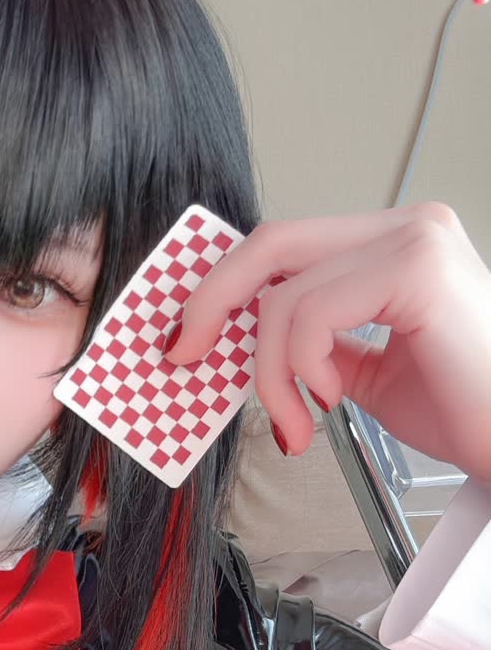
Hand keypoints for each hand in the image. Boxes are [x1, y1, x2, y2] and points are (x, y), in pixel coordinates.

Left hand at [166, 203, 490, 481]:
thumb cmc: (468, 415)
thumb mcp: (373, 374)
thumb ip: (320, 346)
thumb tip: (255, 345)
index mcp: (397, 244)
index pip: (288, 245)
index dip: (225, 286)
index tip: (191, 337)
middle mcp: (408, 227)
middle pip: (272, 243)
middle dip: (212, 302)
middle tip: (186, 355)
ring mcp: (415, 240)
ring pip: (284, 295)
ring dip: (270, 373)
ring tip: (297, 423)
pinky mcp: (416, 270)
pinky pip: (310, 313)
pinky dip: (300, 367)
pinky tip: (333, 399)